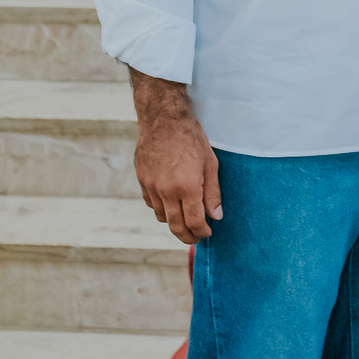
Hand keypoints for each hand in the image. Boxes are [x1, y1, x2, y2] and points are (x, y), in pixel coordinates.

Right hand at [130, 72, 221, 245]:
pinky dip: (162, 208)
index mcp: (186, 187)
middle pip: (176, 226)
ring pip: (162, 217)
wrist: (163, 120)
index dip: (202, 232)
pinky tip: (171, 203)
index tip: (208, 233)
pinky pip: (151, 204)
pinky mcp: (142, 181)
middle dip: (188, 236)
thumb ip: (213, 193)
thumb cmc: (191, 139)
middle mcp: (166, 191)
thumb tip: (216, 216)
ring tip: (186, 220)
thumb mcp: (210, 164)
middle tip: (196, 238)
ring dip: (174, 222)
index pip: (194, 222)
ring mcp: (151, 187)